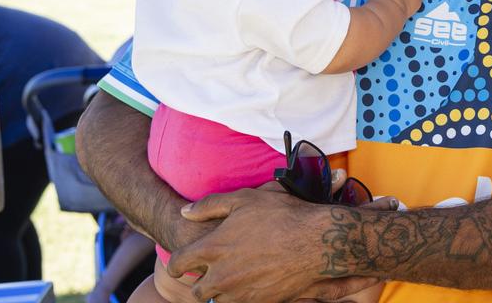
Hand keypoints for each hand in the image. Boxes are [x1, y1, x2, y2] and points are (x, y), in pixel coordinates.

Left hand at [166, 187, 339, 302]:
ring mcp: (239, 293)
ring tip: (235, 278)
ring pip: (218, 301)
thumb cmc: (281, 216)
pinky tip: (253, 283)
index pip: (178, 264)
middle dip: (201, 282)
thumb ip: (210, 205)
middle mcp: (221, 275)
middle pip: (197, 290)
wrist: (315, 241)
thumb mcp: (245, 199)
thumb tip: (185, 213)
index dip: (176, 265)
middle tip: (212, 272)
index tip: (180, 265)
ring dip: (221, 292)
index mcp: (212, 249)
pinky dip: (242, 297)